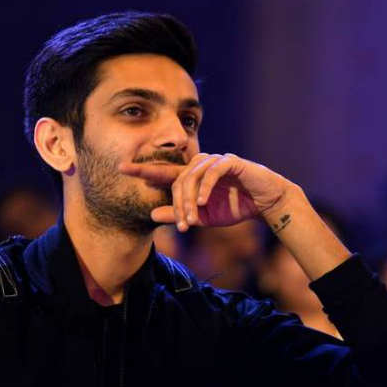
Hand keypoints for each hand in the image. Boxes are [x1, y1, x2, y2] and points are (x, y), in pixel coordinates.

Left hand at [118, 153, 291, 230]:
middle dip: (177, 204)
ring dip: (191, 199)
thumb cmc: (234, 207)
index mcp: (192, 177)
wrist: (266, 203)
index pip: (163, 172)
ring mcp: (215, 161)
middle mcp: (200, 165)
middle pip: (177, 180)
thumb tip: (151, 215)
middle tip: (182, 225)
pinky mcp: (231, 162)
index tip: (120, 167)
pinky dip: (207, 187)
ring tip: (192, 217)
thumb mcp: (203, 217)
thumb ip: (180, 215)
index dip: (142, 169)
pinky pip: (213, 172)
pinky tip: (204, 202)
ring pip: (193, 176)